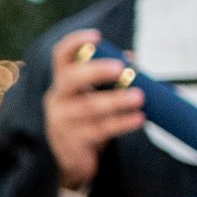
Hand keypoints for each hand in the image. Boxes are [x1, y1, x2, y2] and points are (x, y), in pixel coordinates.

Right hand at [43, 29, 144, 188]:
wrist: (74, 160)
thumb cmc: (88, 119)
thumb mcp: (95, 95)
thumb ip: (111, 76)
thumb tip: (131, 57)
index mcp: (62, 82)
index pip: (61, 56)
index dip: (75, 43)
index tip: (96, 36)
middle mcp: (57, 98)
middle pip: (71, 79)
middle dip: (96, 71)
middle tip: (121, 69)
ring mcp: (61, 122)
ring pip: (88, 107)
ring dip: (116, 100)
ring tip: (140, 97)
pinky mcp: (72, 142)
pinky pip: (99, 130)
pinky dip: (121, 123)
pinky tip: (139, 119)